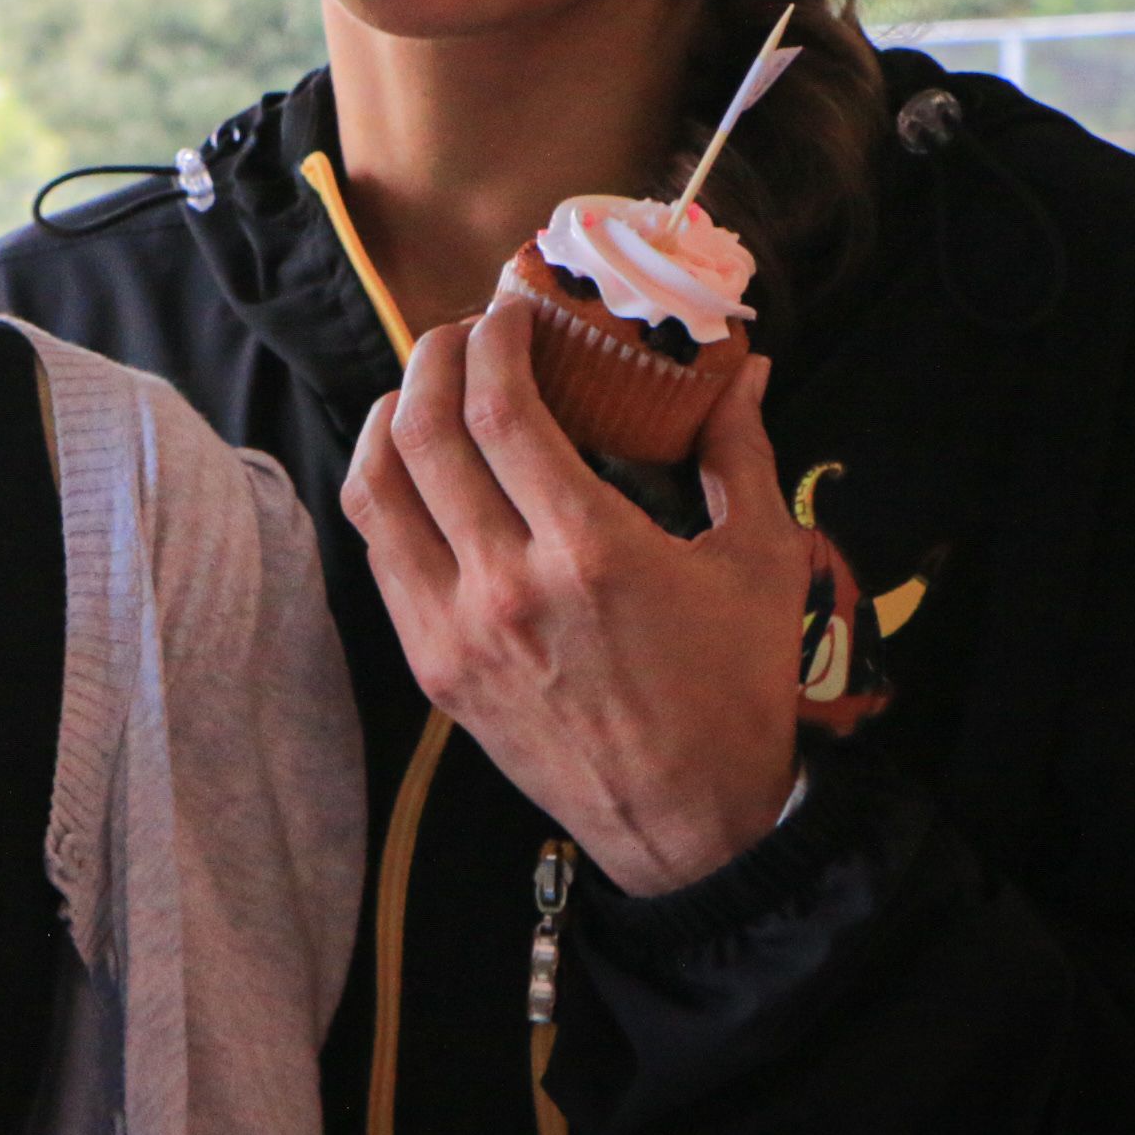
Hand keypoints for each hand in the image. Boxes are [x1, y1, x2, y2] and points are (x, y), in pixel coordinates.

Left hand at [341, 293, 809, 895]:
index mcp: (591, 552)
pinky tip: (414, 466)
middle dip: (434, 358)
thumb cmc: (735, 693)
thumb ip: (739, 455)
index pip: (499, 409)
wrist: (688, 826)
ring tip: (425, 386)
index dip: (492, 339)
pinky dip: (385, 491)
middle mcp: (506, 587)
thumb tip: (744, 370)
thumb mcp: (758, 565)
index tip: (508, 308)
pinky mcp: (433, 669)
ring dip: (390, 418)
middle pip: (423, 434)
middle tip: (464, 332)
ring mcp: (456, 631)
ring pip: (376, 491)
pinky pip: (381, 554)